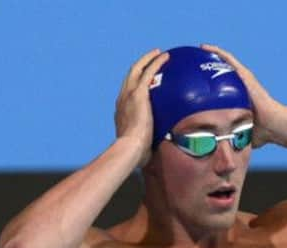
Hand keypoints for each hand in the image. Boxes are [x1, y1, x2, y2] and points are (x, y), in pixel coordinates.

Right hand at [115, 48, 168, 165]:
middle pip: (130, 76)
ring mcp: (129, 95)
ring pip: (137, 70)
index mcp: (122, 111)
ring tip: (159, 54)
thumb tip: (161, 150)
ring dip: (148, 60)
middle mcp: (122, 99)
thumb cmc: (136, 153)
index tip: (144, 81)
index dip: (135, 84)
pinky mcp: (138, 94)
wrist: (130, 149)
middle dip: (140, 66)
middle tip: (152, 60)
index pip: (128, 93)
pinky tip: (165, 57)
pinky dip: (155, 62)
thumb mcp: (142, 145)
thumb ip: (150, 142)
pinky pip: (148, 72)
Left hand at [201, 44, 284, 147]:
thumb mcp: (240, 134)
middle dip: (207, 67)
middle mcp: (240, 86)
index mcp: (237, 98)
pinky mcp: (245, 75)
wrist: (274, 126)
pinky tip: (205, 48)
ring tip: (197, 50)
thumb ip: (230, 139)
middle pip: (220, 73)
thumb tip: (220, 152)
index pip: (219, 88)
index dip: (208, 84)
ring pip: (223, 62)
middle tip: (191, 63)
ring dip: (211, 55)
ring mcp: (243, 79)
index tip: (194, 82)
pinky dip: (217, 53)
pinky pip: (228, 60)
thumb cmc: (261, 133)